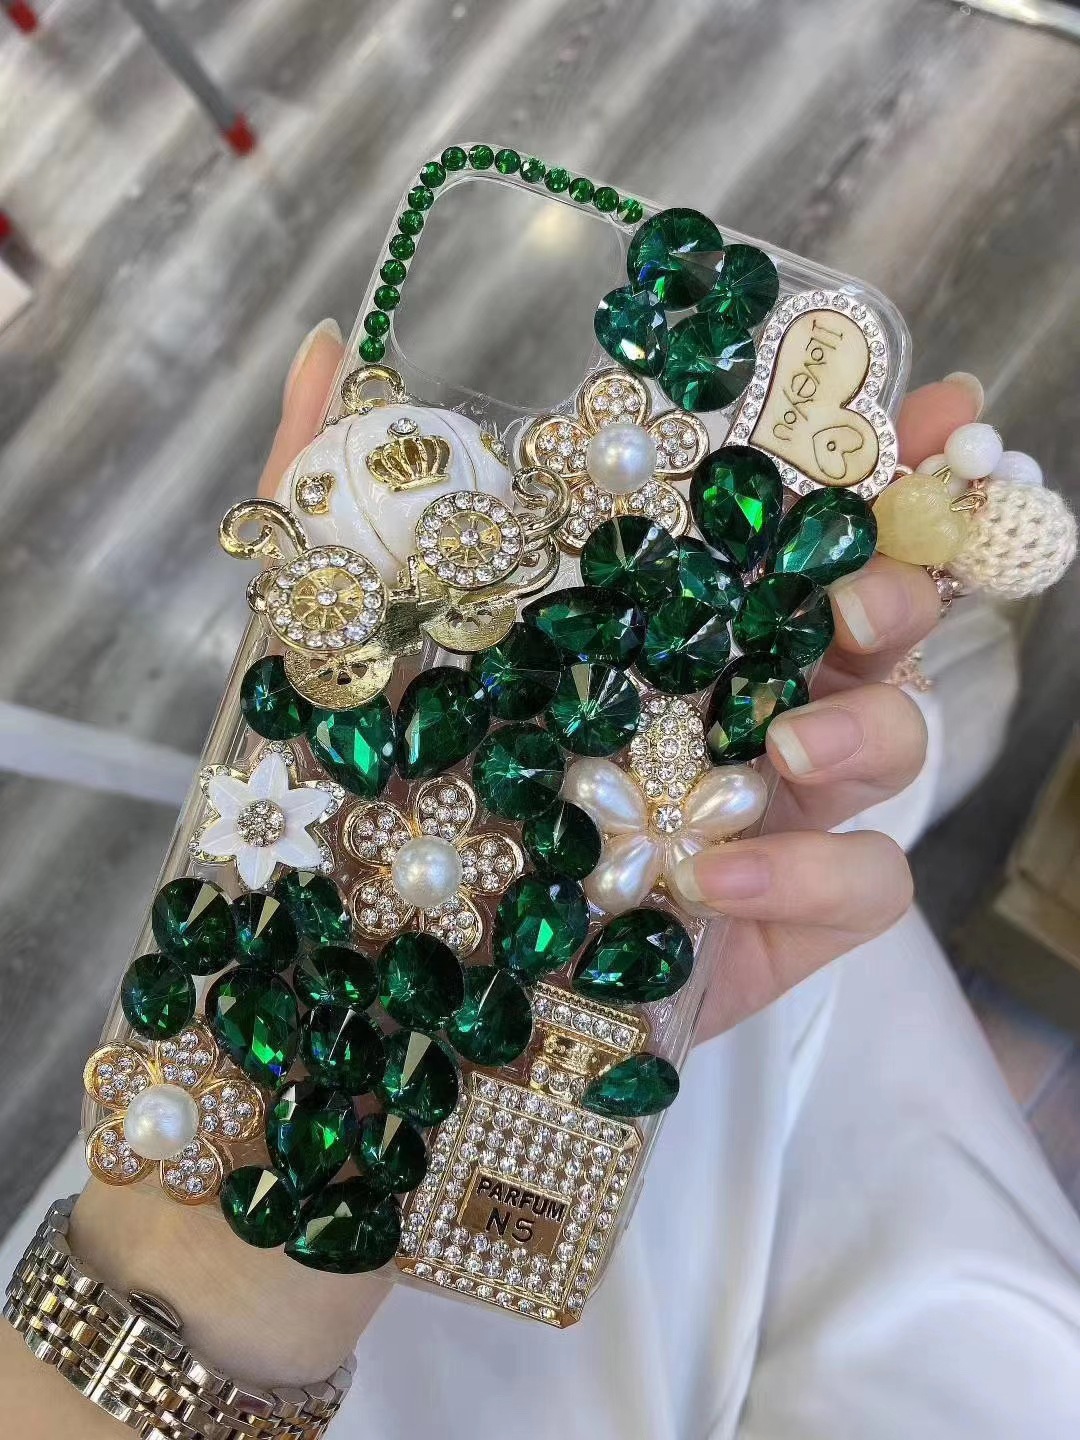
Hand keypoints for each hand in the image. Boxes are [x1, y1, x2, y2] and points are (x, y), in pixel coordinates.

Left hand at [265, 327, 978, 1041]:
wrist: (376, 968)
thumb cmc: (369, 790)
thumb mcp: (331, 629)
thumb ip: (328, 491)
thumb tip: (326, 346)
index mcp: (661, 621)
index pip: (788, 530)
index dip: (874, 467)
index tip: (933, 409)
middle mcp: (731, 700)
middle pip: (873, 627)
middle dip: (897, 591)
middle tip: (853, 598)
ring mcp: (766, 812)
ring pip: (895, 746)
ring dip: (871, 728)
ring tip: (784, 746)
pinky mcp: (777, 923)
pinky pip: (861, 888)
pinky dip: (814, 875)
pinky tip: (717, 875)